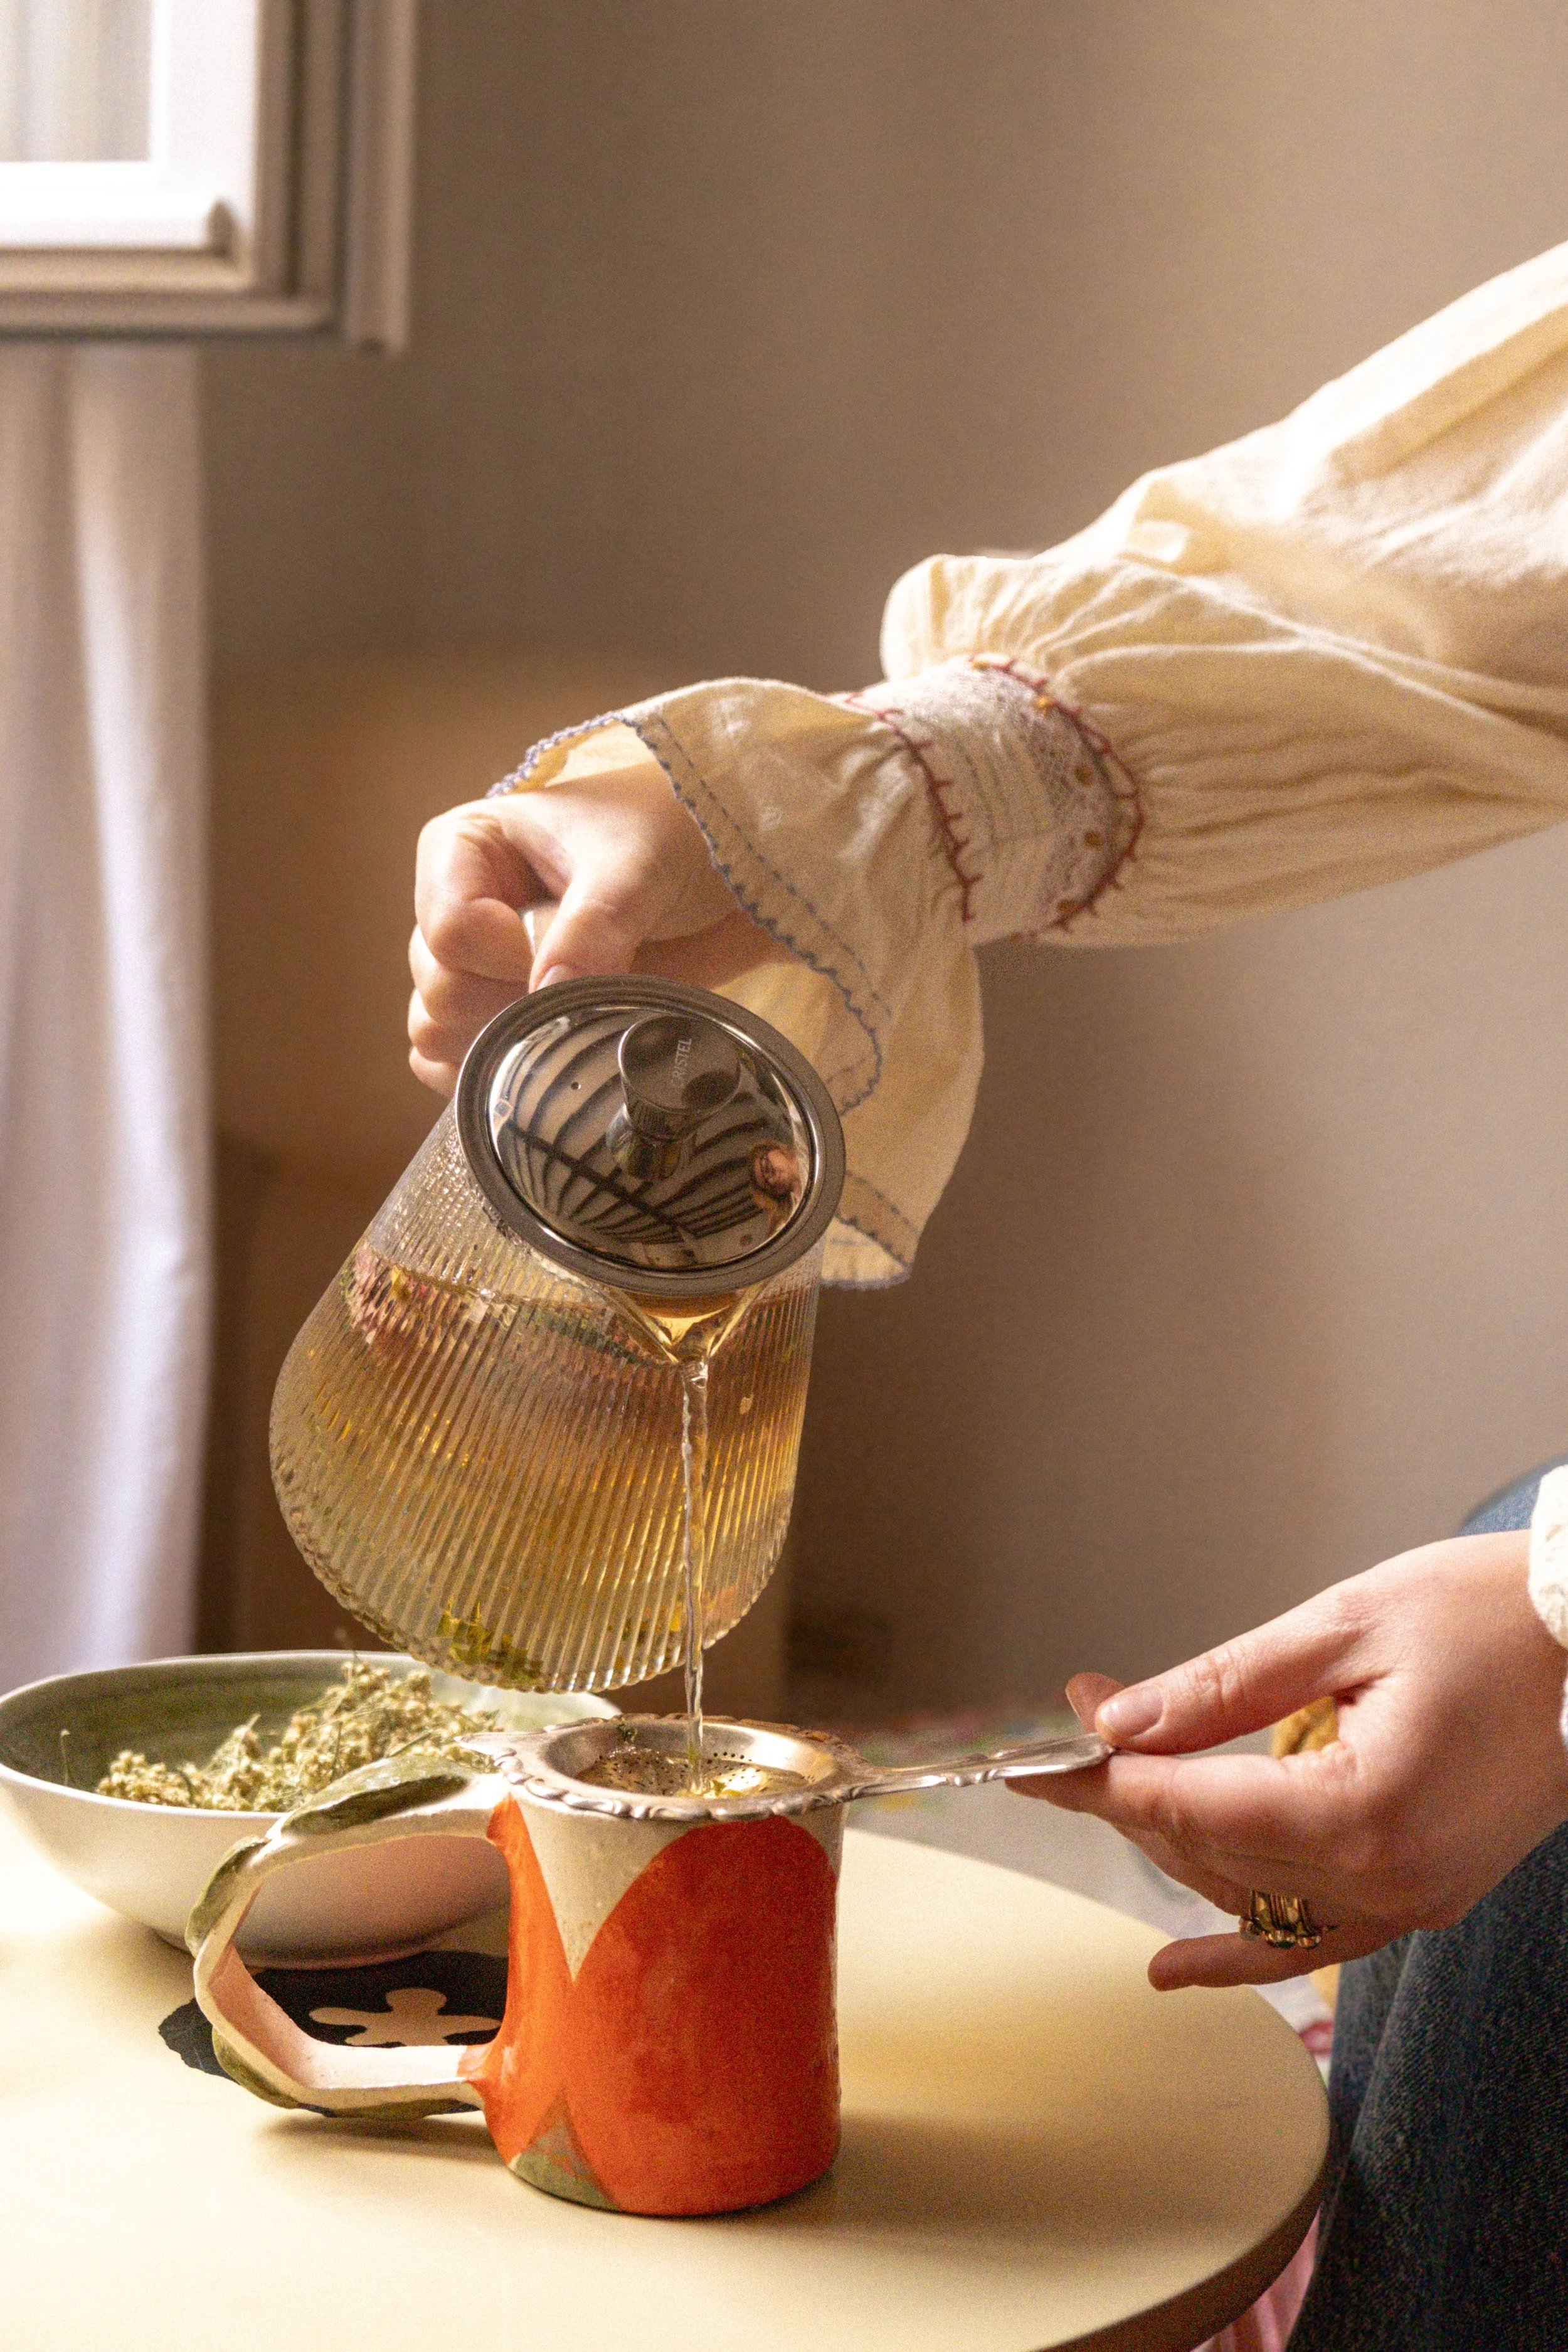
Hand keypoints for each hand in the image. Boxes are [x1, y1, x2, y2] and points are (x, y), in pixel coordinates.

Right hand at [408, 729, 788, 1093]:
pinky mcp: (500, 1014)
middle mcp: (455, 907)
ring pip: (437, 1031)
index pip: (449, 929)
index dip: (508, 957)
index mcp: (463, 848)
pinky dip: (488, 1074)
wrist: (723, 879)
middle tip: (586, 987)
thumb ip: (594, 925)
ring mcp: (475, 968)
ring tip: (574, 1021)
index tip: (571, 948)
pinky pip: (450, 1062)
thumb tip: (546, 996)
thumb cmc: (672, 837)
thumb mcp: (637, 865)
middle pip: (440, 988)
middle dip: (510, 1003)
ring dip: (502, 1043)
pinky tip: (540, 1064)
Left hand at [1016, 1532, 1567, 1989]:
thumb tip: (1122, 1719)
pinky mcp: (1424, 1896)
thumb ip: (1224, 1685)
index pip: (1188, 1804)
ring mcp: (1410, 1899)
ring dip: (1173, 1840)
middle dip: (1130, 1788)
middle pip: (1207, 1848)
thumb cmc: (1491, 1618)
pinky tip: (1174, 1965)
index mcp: (1362, 1809)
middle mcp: (1386, 1877)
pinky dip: (1242, 1948)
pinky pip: (1313, 1939)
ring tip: (1115, 1775)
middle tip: (1085, 1718)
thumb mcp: (1345, 1627)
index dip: (1103, 1775)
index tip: (1042, 1748)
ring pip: (1246, 1893)